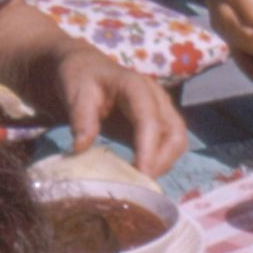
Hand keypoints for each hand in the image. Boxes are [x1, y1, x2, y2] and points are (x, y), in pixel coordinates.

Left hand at [42, 45, 187, 176]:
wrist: (84, 68)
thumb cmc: (79, 77)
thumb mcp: (75, 92)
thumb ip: (81, 117)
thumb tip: (82, 147)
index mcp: (136, 86)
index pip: (150, 118)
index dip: (149, 148)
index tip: (141, 174)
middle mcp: (156, 98)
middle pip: (175, 132)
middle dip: (163, 160)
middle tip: (139, 183)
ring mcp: (159, 111)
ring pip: (177, 142)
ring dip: (163, 164)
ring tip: (138, 182)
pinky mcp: (156, 124)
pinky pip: (168, 146)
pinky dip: (159, 163)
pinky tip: (138, 175)